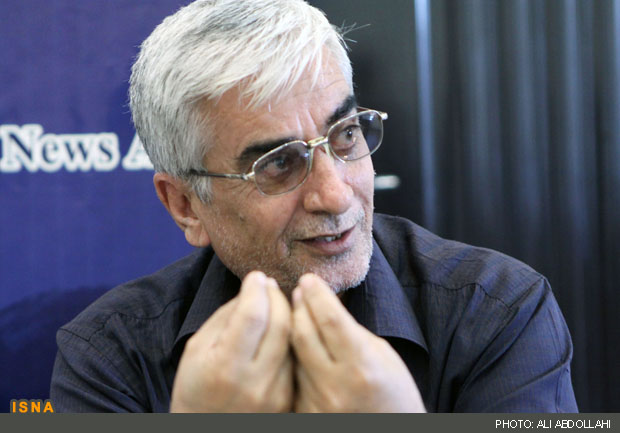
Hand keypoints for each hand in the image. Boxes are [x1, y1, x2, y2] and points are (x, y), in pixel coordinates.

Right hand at [170, 271, 293, 411]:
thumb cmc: (196, 387)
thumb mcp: (197, 349)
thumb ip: (226, 317)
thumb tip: (252, 290)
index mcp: (225, 368)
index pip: (252, 316)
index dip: (256, 290)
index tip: (255, 276)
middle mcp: (255, 383)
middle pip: (280, 325)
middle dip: (276, 296)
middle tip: (268, 283)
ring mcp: (275, 394)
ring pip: (292, 340)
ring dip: (287, 313)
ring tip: (275, 300)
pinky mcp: (287, 400)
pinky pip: (294, 358)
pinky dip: (289, 337)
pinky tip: (280, 327)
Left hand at [290, 274, 425, 412]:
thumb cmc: (394, 394)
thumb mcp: (384, 355)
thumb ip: (352, 331)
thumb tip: (321, 305)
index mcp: (363, 366)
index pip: (331, 318)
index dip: (317, 294)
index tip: (308, 279)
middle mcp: (337, 386)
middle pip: (304, 333)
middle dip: (298, 306)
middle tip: (297, 291)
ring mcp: (317, 403)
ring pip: (294, 354)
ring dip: (292, 329)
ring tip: (296, 312)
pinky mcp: (305, 414)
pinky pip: (293, 377)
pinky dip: (294, 357)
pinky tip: (296, 344)